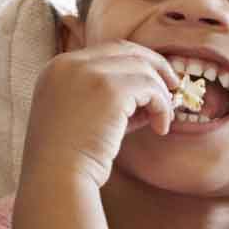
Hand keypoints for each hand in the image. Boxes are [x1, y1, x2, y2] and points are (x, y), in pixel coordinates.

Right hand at [20, 39, 179, 188]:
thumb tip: (153, 96)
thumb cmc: (69, 158)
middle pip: (126, 50)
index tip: (153, 81)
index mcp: (57, 68)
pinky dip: (162, 106)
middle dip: (155, 66)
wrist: (56, 178)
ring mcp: (88, 73)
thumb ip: (111, 100)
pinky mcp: (109, 90)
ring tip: (164, 119)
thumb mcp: (84, 118)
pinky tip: (161, 128)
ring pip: (142, 68)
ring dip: (160, 93)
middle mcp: (70, 64)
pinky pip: (150, 88)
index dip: (135, 63)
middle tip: (173, 87)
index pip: (106, 52)